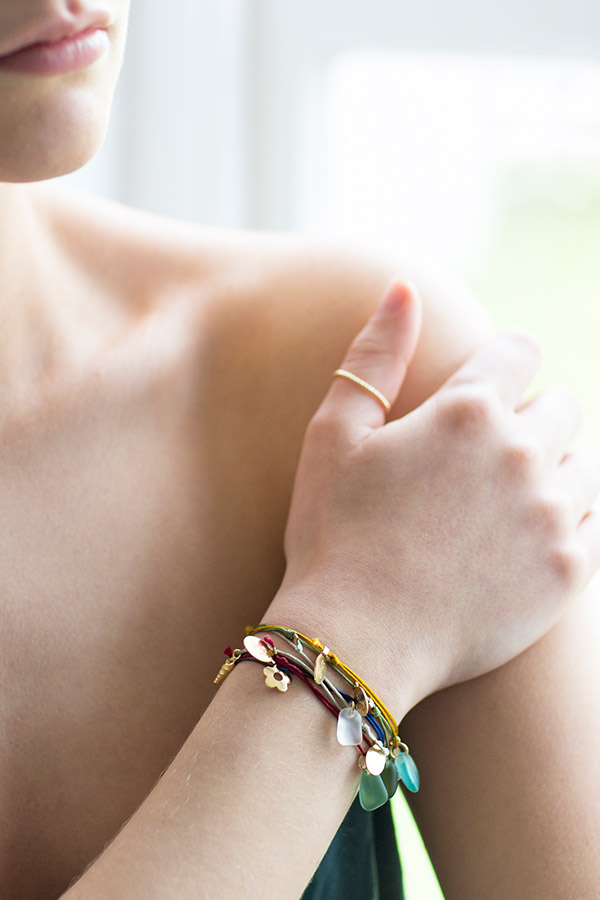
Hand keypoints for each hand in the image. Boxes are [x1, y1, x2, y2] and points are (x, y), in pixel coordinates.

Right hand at [274, 279, 599, 710]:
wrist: (356, 641)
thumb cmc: (332, 533)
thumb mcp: (334, 433)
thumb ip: (374, 354)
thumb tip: (403, 288)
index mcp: (468, 411)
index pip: (520, 351)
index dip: (501, 364)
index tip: (483, 388)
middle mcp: (523, 455)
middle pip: (561, 406)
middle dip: (528, 418)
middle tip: (480, 460)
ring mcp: (552, 516)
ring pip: (583, 464)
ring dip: (552, 470)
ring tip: (500, 504)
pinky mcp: (567, 572)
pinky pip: (594, 523)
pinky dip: (567, 522)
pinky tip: (522, 540)